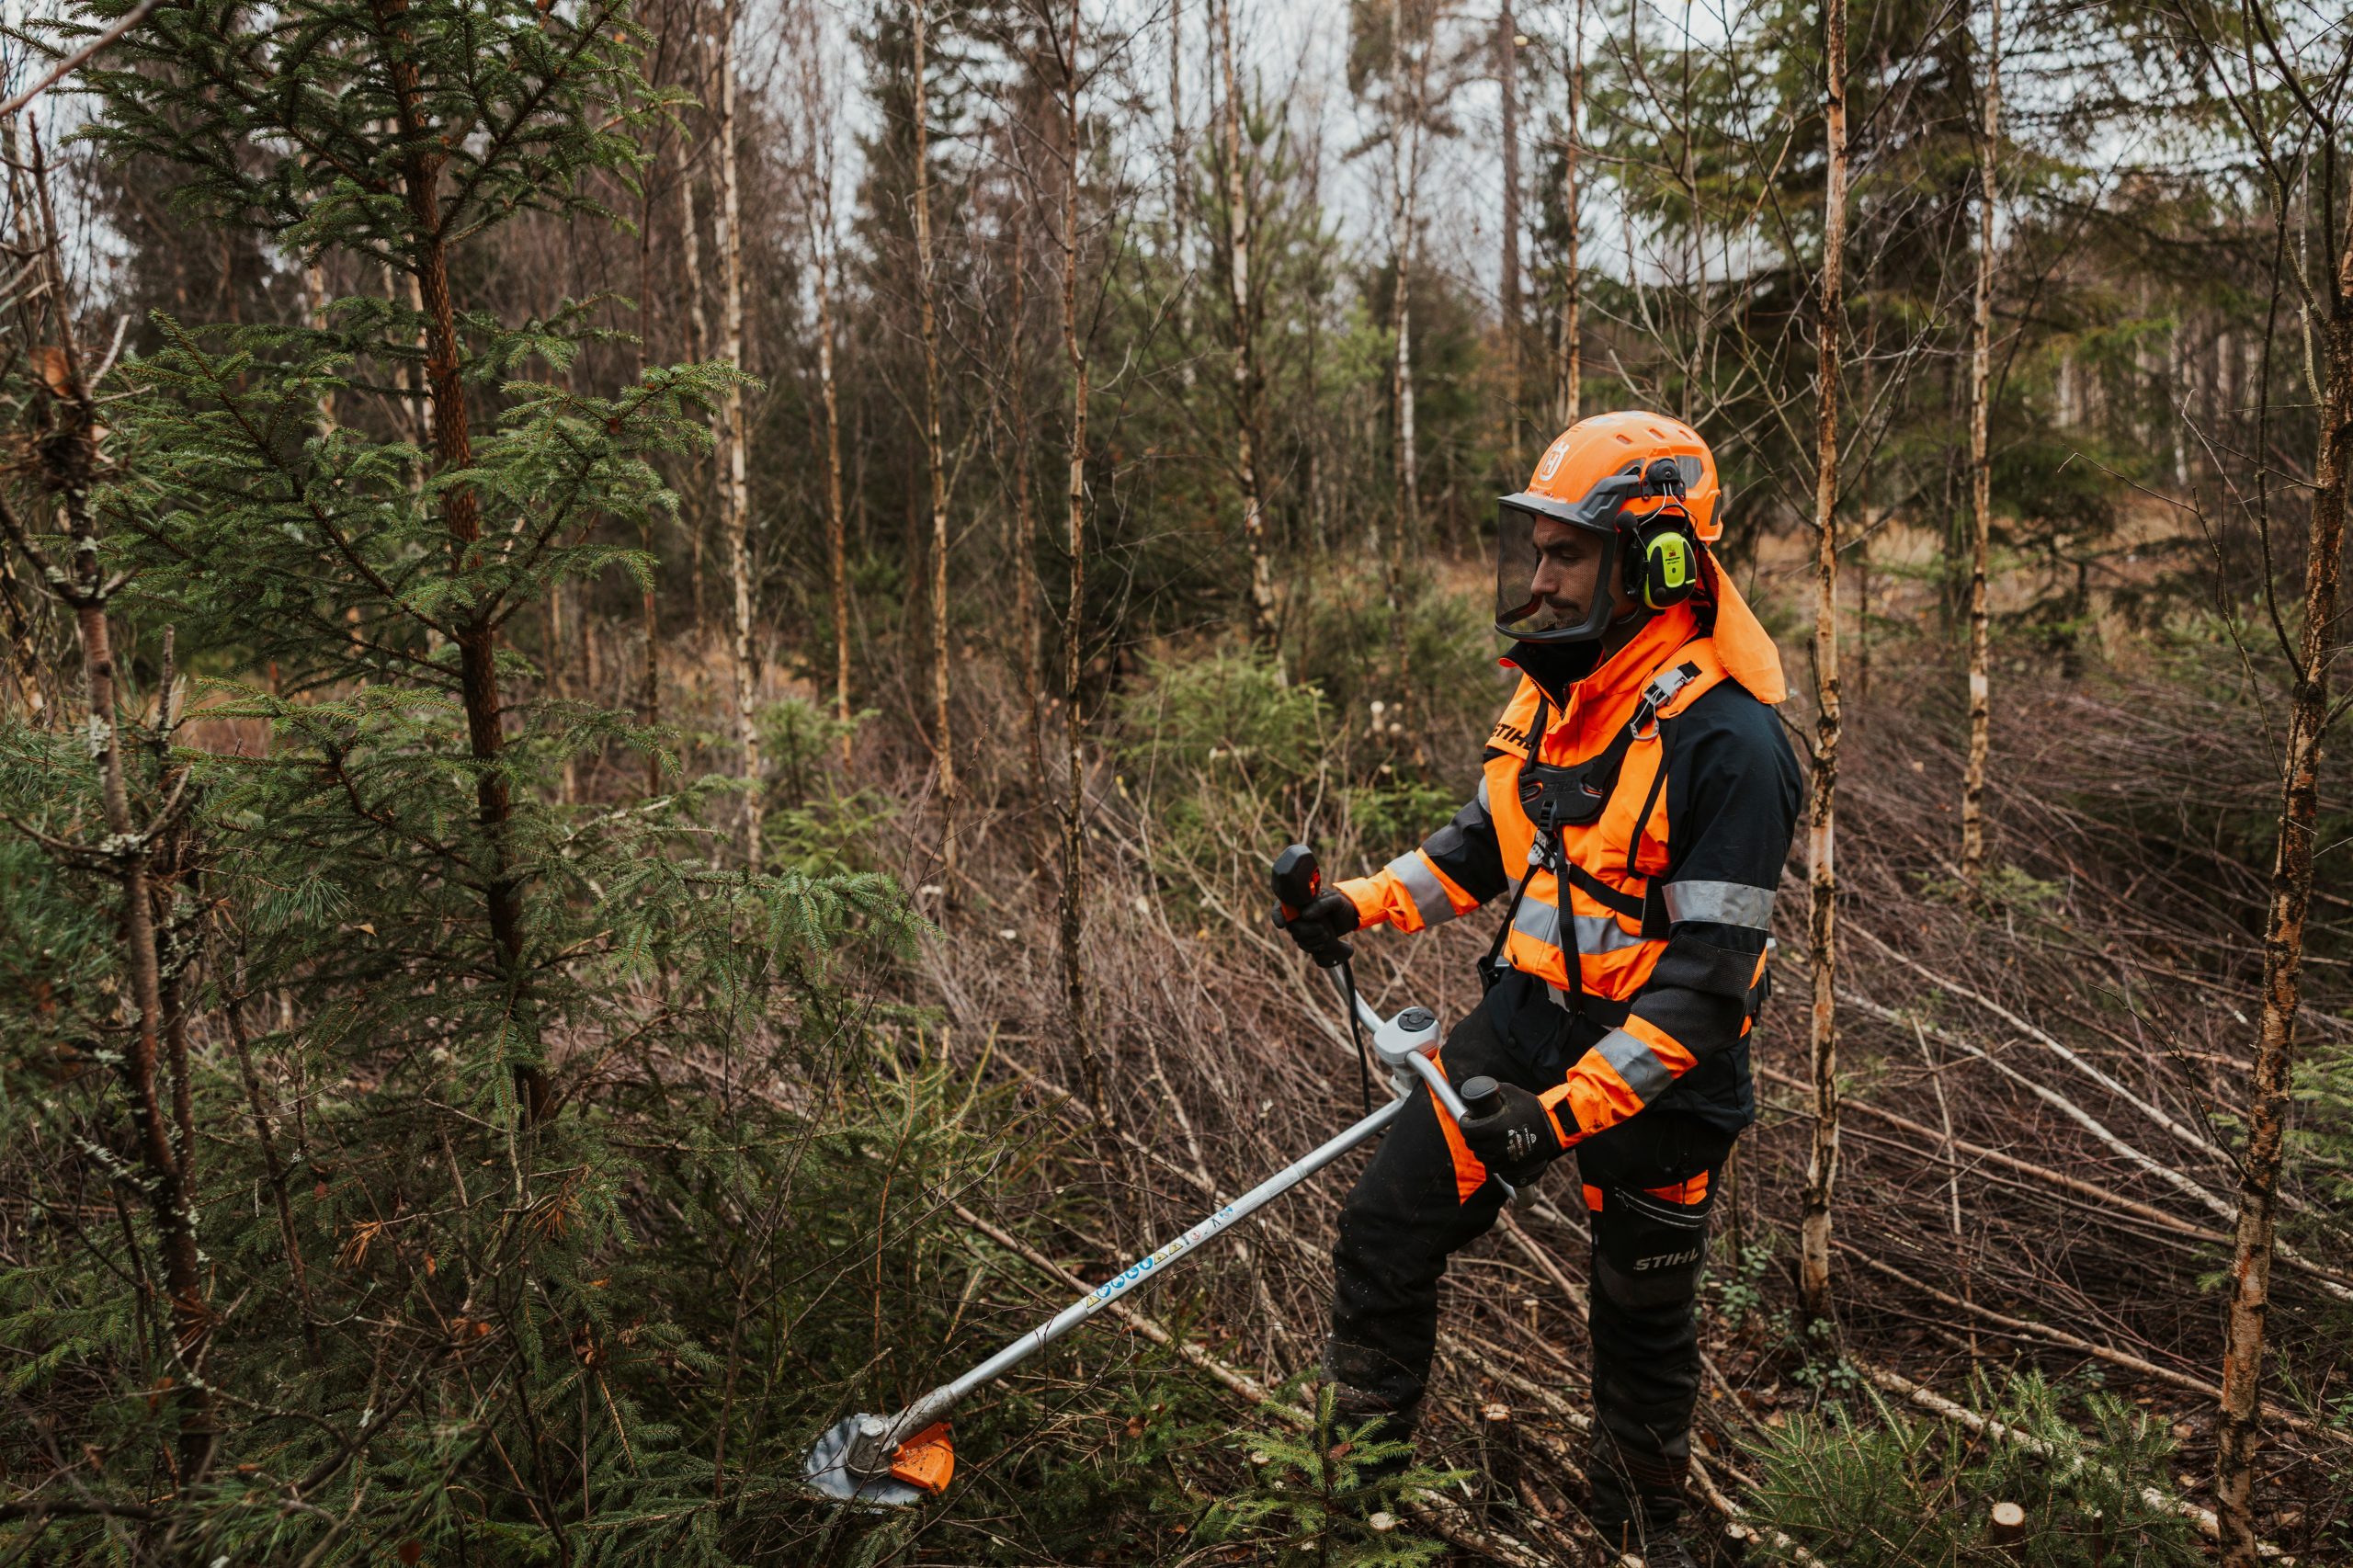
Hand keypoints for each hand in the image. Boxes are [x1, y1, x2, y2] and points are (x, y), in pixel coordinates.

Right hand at [1274, 890, 1359, 966]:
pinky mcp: (1308, 937)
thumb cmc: (1343, 905)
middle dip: (1305, 930)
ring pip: (1296, 936)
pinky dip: (1312, 947)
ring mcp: (1303, 925)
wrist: (1351, 919)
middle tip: (1322, 929)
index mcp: (1302, 900)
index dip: (1278, 915)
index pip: (1282, 906)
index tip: (1282, 925)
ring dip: (1311, 939)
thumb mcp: (1336, 901)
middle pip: (1290, 925)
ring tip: (1327, 935)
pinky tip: (1323, 944)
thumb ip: (1322, 905)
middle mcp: (1299, 913)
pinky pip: (1302, 944)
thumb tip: (1304, 915)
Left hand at [1457, 1081, 1572, 1183]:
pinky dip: (1489, 1158)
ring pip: (1481, 1155)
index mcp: (1495, 1127)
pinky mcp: (1512, 1165)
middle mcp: (1497, 1145)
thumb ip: (1492, 1090)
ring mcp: (1505, 1157)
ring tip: (1483, 1138)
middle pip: (1472, 1143)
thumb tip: (1477, 1091)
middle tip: (1475, 1127)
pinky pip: (1492, 1166)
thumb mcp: (1511, 1092)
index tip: (1469, 1118)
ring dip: (1478, 1147)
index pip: (1468, 1129)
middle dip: (1470, 1134)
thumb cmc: (1533, 1108)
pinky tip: (1492, 1150)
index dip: (1465, 1123)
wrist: (1555, 1127)